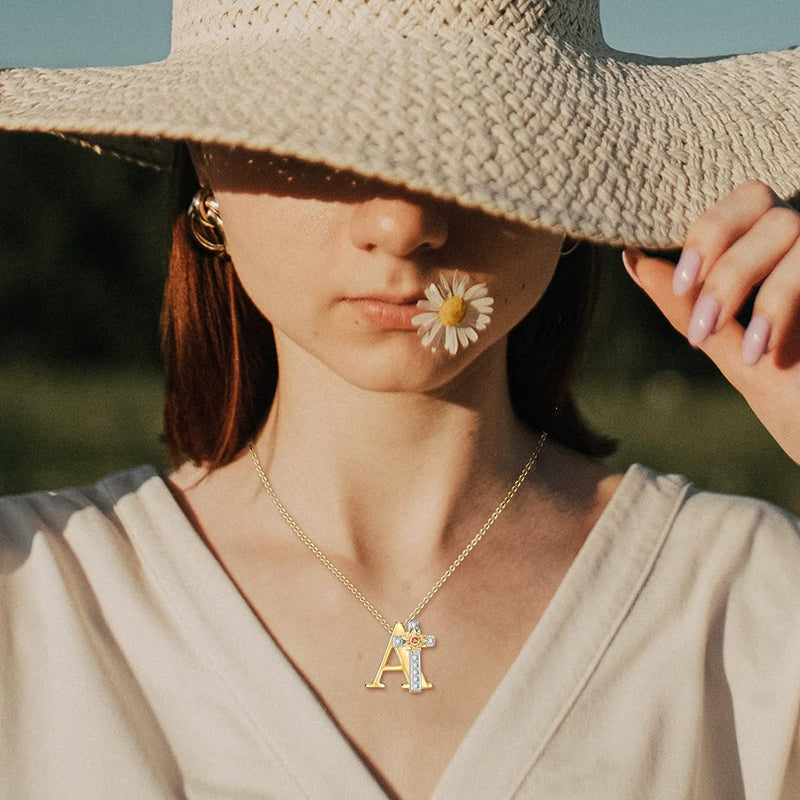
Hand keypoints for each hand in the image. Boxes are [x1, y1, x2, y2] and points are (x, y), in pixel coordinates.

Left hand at [622, 180, 799, 463]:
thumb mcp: (737, 354)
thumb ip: (689, 310)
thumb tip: (632, 258)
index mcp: (778, 257)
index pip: (735, 204)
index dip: (705, 233)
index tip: (680, 284)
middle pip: (761, 201)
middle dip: (722, 258)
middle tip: (701, 318)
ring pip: (787, 228)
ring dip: (743, 282)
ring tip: (726, 345)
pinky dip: (782, 303)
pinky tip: (767, 353)